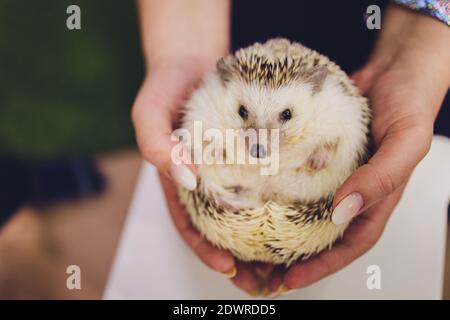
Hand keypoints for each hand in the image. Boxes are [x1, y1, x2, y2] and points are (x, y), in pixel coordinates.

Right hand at [132, 62, 272, 294]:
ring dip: (265, 240)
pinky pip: (267, 180)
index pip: (191, 226)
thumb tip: (184, 177)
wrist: (191, 60)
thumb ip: (155, 144)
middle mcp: (208, 181)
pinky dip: (281, 199)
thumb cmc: (165, 87)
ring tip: (288, 261)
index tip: (229, 268)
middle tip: (265, 280)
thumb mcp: (149, 113)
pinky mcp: (253, 152)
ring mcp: (231, 169)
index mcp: (181, 183)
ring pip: (250, 212)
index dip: (206, 252)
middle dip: (242, 259)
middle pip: (224, 229)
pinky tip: (301, 211)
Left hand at [264, 5, 449, 293]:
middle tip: (260, 267)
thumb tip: (344, 210)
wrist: (394, 69)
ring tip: (247, 238)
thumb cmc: (409, 105)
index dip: (321, 266)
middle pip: (319, 233)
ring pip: (301, 207)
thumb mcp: (405, 142)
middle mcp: (348, 191)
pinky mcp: (314, 154)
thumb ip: (381, 177)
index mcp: (374, 199)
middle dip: (292, 255)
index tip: (290, 280)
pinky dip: (274, 187)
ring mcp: (330, 174)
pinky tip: (251, 191)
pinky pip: (293, 175)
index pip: (348, 244)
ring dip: (277, 225)